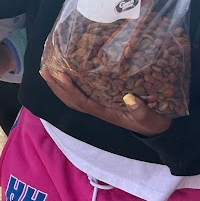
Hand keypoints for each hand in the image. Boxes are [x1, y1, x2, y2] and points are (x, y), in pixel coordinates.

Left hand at [40, 68, 172, 135]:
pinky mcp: (102, 101)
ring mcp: (98, 106)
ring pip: (73, 97)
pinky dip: (70, 85)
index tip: (61, 75)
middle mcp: (97, 109)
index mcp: (105, 112)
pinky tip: (66, 74)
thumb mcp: (149, 118)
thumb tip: (129, 97)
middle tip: (44, 70)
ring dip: (59, 86)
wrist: (156, 129)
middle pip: (71, 99)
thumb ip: (140, 110)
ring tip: (48, 71)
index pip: (82, 101)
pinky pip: (81, 94)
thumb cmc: (152, 123)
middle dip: (57, 87)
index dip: (71, 89)